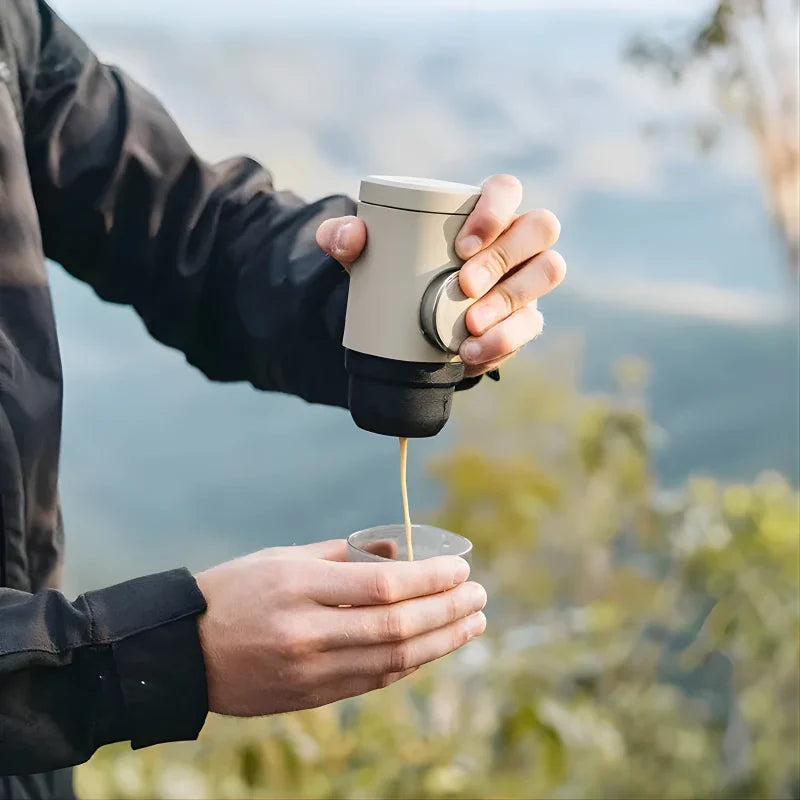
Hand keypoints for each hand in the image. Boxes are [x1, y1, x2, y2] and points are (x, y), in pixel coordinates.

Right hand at [194, 540, 485, 715]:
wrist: (184, 651)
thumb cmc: (236, 590)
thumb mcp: (284, 557)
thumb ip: (343, 554)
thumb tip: (398, 551)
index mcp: (300, 586)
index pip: (383, 585)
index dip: (430, 579)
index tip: (460, 569)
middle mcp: (307, 631)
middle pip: (397, 627)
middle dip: (448, 611)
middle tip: (479, 596)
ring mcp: (309, 670)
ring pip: (393, 661)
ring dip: (442, 642)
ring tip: (473, 624)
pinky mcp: (309, 698)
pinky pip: (373, 682)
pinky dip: (410, 665)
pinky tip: (435, 648)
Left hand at [316, 174, 565, 376]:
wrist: (405, 325)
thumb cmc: (395, 272)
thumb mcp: (363, 256)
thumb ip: (343, 238)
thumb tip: (349, 236)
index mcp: (483, 211)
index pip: (507, 189)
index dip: (495, 210)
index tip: (463, 244)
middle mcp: (516, 238)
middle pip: (539, 229)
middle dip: (502, 258)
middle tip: (463, 285)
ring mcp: (527, 277)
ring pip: (548, 271)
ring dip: (510, 299)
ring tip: (469, 324)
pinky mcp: (525, 318)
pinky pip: (531, 324)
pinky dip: (504, 340)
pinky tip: (471, 352)